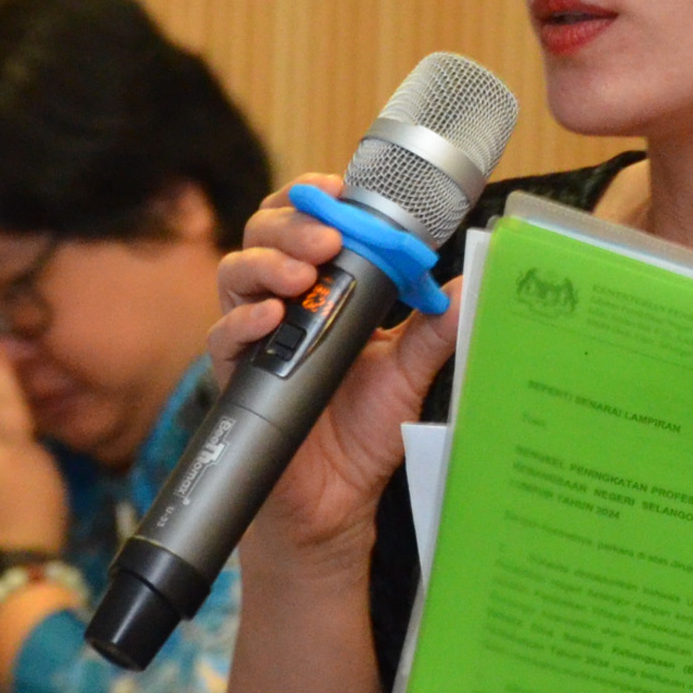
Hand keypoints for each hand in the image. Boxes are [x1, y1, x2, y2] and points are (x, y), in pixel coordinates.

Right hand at [210, 176, 460, 570]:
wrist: (337, 502)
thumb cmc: (365, 432)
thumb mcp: (409, 374)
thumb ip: (434, 332)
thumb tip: (470, 286)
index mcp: (323, 290)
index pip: (307, 223)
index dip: (314, 198)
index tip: (339, 189)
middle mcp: (283, 304)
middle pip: (264, 235)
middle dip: (292, 224)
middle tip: (328, 238)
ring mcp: (255, 339)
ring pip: (236, 274)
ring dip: (267, 263)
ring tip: (302, 273)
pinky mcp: (235, 378)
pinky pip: (222, 339)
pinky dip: (243, 322)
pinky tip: (269, 319)